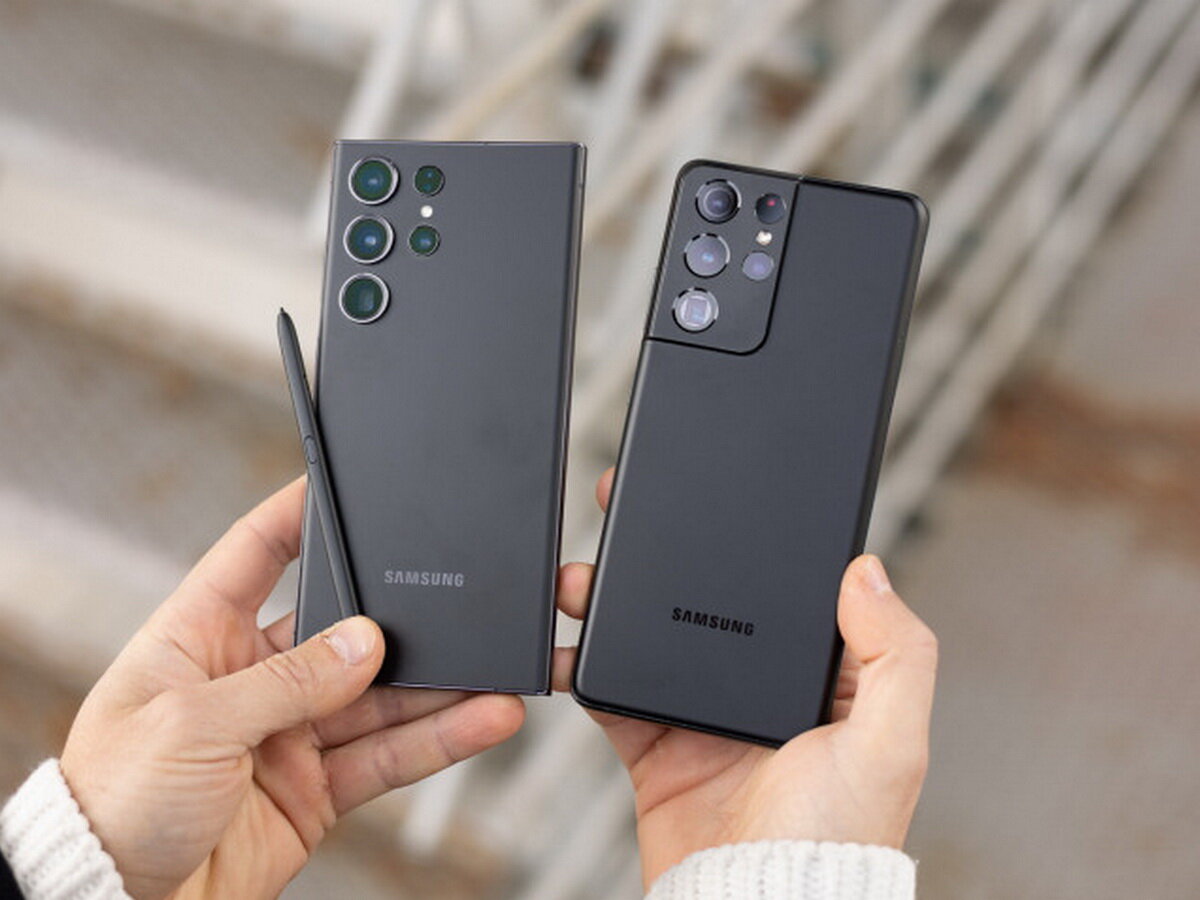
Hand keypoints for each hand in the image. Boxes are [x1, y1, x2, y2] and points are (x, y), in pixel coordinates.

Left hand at [60, 478, 523, 899]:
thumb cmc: (114, 803)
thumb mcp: (192, 724)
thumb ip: (287, 681)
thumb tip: (365, 641)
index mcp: (199, 637)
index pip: (255, 554)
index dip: (298, 514)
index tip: (345, 482)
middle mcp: (251, 677)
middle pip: (341, 631)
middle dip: (399, 620)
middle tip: (457, 607)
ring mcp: (288, 733)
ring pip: (380, 697)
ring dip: (439, 688)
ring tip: (494, 674)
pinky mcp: (316, 787)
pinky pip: (387, 756)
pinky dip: (436, 740)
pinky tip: (478, 719)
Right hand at [553, 468, 937, 887]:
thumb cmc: (835, 841)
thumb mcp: (889, 742)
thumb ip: (895, 654)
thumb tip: (869, 569)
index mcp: (816, 675)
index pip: (783, 587)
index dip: (751, 536)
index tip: (719, 490)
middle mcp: (757, 685)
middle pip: (704, 596)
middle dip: (661, 552)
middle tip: (624, 512)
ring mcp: (701, 712)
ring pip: (649, 633)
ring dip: (610, 600)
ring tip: (579, 577)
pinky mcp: (653, 745)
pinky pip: (610, 692)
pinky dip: (582, 665)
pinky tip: (567, 644)